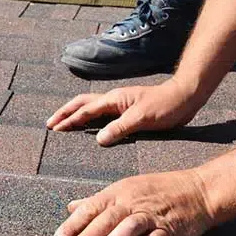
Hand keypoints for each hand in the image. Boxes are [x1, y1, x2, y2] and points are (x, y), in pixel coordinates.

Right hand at [46, 78, 205, 145]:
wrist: (185, 97)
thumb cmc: (166, 106)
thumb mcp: (142, 118)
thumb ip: (119, 128)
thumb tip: (98, 139)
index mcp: (114, 100)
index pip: (85, 111)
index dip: (69, 120)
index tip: (55, 129)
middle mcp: (113, 100)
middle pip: (82, 103)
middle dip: (65, 113)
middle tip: (50, 124)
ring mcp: (119, 104)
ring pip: (90, 107)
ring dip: (74, 114)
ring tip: (62, 123)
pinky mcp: (126, 110)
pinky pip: (101, 113)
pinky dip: (88, 118)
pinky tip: (87, 126)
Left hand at [50, 170, 214, 235]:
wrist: (199, 191)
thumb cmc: (158, 191)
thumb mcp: (125, 189)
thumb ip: (97, 200)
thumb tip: (71, 206)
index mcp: (118, 192)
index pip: (89, 208)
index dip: (72, 226)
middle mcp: (133, 202)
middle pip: (105, 220)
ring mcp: (151, 215)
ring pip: (127, 229)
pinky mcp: (168, 230)